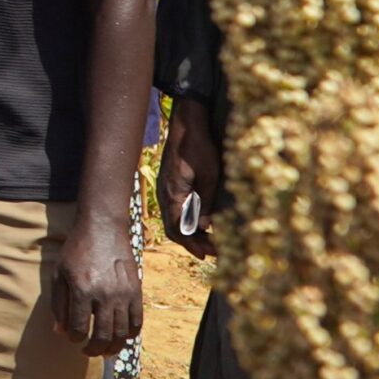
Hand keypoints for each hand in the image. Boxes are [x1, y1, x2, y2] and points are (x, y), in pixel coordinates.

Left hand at [53, 209, 141, 356]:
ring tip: (105, 351)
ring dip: (114, 347)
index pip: (79, 328)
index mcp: (82, 290)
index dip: (74, 339)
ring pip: (122, 333)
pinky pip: (137, 321)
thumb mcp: (59, 274)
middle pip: (103, 335)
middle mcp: (104, 295)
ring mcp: (123, 294)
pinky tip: (121, 336)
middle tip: (89, 352)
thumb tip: (60, 332)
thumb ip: (58, 304)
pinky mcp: (136, 291)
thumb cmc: (76, 250)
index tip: (73, 339)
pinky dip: (130, 334)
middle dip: (94, 350)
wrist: (103, 229)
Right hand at [161, 97, 221, 259]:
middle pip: (174, 228)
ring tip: (208, 241)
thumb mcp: (209, 175)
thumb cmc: (199, 147)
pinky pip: (176, 208)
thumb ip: (206, 201)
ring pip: (174, 218)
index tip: (208, 255)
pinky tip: (201, 221)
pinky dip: (187, 219)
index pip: (177, 229)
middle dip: (192, 242)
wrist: (188, 123)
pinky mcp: (172, 183)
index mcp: (172, 195)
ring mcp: (167, 189)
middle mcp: (165, 194)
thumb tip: (205, 226)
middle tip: (212, 252)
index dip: (192, 244)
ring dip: (190, 232)